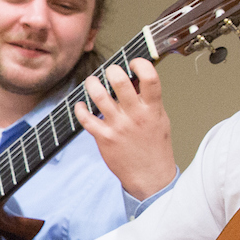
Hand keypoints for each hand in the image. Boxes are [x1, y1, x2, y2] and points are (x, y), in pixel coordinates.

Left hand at [72, 58, 174, 199]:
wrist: (150, 176)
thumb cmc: (155, 147)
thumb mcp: (159, 119)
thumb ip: (148, 101)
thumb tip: (135, 80)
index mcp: (152, 109)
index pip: (150, 78)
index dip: (140, 64)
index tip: (133, 62)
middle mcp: (135, 115)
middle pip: (120, 82)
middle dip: (111, 70)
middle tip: (109, 70)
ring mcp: (118, 126)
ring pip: (99, 96)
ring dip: (92, 84)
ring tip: (92, 82)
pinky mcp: (104, 137)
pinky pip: (86, 118)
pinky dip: (80, 108)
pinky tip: (81, 105)